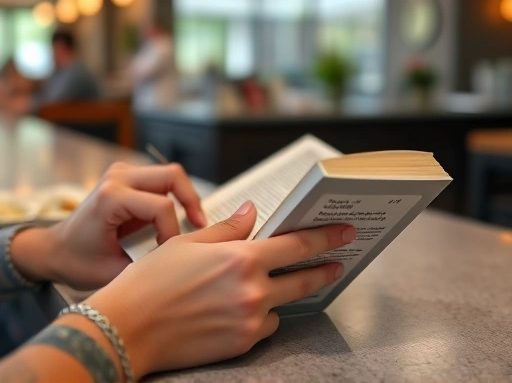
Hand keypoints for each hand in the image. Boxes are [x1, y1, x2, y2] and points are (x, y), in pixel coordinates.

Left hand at [11, 162, 205, 289]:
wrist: (54, 249)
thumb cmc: (77, 261)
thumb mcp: (114, 271)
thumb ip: (149, 264)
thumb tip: (180, 259)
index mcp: (111, 197)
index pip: (162, 207)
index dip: (173, 232)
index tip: (170, 252)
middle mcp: (118, 177)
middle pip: (173, 175)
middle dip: (192, 201)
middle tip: (199, 225)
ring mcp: (123, 173)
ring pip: (171, 174)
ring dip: (185, 197)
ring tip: (190, 222)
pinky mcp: (128, 177)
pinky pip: (162, 180)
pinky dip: (175, 196)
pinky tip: (175, 218)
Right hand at [87, 201, 356, 378]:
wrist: (127, 328)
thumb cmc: (152, 280)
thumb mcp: (189, 243)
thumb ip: (230, 228)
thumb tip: (253, 211)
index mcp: (241, 259)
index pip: (297, 245)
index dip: (325, 237)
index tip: (344, 232)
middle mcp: (252, 291)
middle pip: (303, 278)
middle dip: (324, 269)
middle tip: (337, 263)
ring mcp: (249, 321)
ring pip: (282, 304)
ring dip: (281, 293)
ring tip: (271, 286)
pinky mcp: (242, 344)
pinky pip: (266, 326)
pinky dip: (262, 315)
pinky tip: (243, 308)